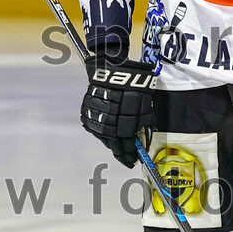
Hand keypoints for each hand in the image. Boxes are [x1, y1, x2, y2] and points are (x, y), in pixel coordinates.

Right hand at [81, 52, 155, 166]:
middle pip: (113, 144)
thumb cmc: (133, 85)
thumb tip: (139, 136)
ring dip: (112, 143)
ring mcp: (95, 120)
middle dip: (121, 152)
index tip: (133, 161)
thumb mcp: (144, 105)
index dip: (130, 154)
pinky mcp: (87, 114)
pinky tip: (109, 135)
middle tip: (126, 159)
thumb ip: (142, 123)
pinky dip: (104, 133)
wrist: (113, 70)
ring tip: (118, 149)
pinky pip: (97, 128)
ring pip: (104, 137)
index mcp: (122, 125)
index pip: (126, 145)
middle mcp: (106, 125)